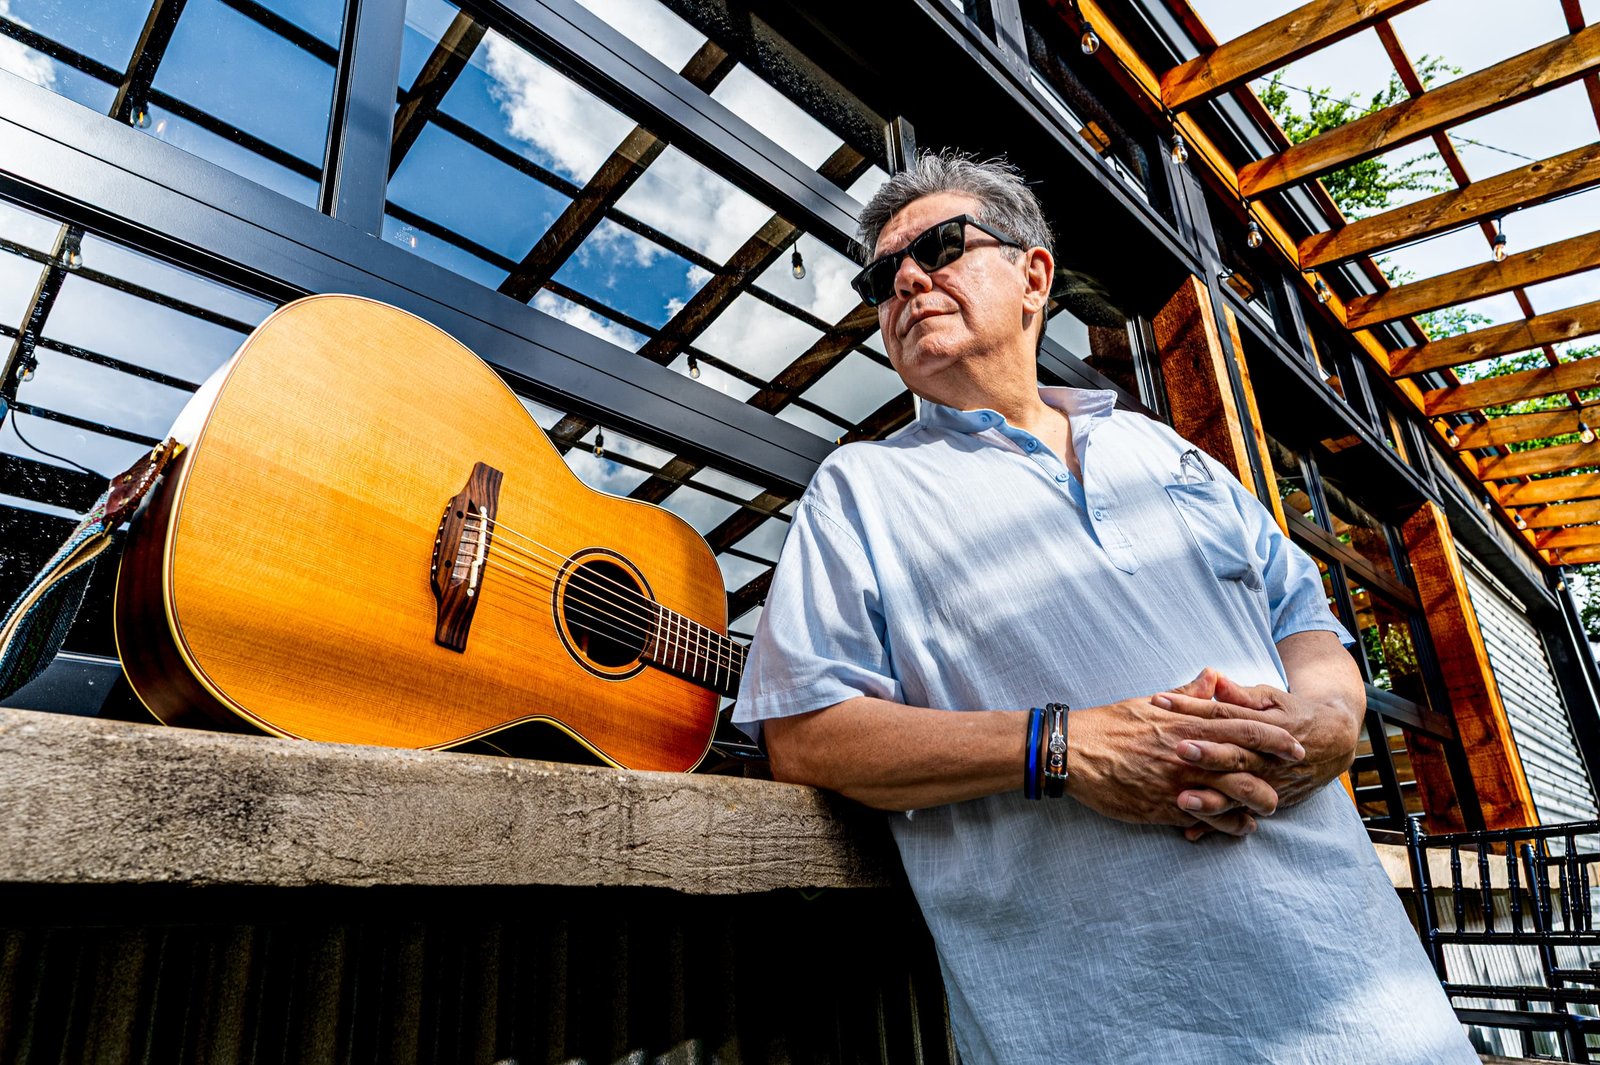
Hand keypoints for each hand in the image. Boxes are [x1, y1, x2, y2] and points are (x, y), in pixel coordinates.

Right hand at [1065, 681, 1305, 837]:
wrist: (1074, 752)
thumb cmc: (1110, 725)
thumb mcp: (1150, 703)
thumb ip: (1187, 694)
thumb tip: (1212, 677)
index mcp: (1188, 724)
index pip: (1244, 727)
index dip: (1275, 738)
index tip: (1295, 744)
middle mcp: (1190, 752)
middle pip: (1249, 764)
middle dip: (1276, 772)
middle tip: (1293, 777)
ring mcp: (1181, 781)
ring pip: (1236, 795)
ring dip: (1258, 802)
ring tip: (1269, 806)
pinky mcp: (1167, 806)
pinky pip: (1210, 819)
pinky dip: (1230, 824)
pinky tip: (1240, 826)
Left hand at [1159, 665, 1360, 840]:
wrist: (1332, 742)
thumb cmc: (1292, 713)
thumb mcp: (1271, 698)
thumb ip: (1240, 694)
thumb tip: (1213, 677)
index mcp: (1266, 725)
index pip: (1224, 714)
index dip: (1192, 707)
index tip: (1159, 701)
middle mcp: (1268, 757)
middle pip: (1235, 755)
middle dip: (1208, 754)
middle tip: (1179, 749)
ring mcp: (1269, 783)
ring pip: (1239, 793)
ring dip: (1211, 798)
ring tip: (1183, 799)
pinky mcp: (1266, 802)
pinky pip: (1239, 817)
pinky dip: (1216, 827)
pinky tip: (1190, 832)